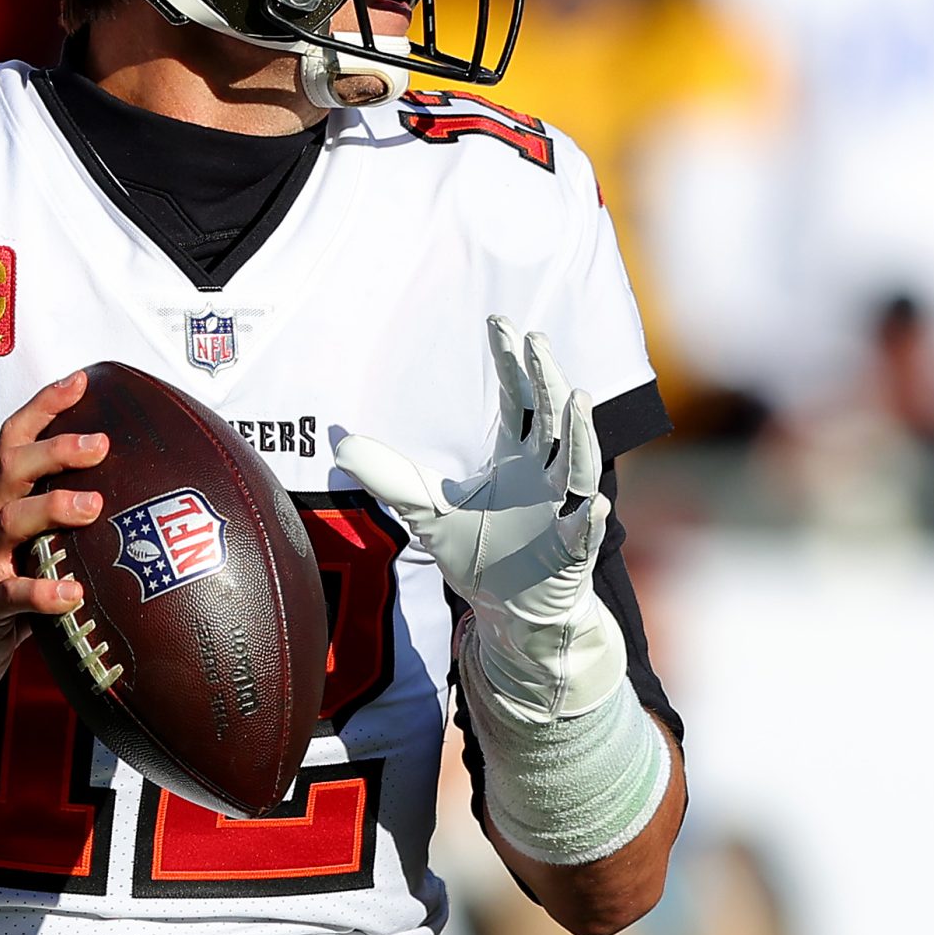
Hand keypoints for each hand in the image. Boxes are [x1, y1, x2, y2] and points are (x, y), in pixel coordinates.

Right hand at [0, 372, 109, 699]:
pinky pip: (11, 596)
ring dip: (53, 508)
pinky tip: (74, 594)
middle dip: (56, 450)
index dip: (43, 407)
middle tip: (101, 442)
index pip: (12, 441)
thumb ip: (53, 521)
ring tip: (94, 506)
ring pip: (11, 522)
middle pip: (13, 469)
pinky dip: (43, 593)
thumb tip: (124, 496)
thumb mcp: (18, 546)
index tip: (80, 381)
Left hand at [333, 318, 620, 722]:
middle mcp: (546, 474)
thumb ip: (389, 477)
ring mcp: (564, 509)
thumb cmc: (477, 555)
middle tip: (536, 341)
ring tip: (577, 399)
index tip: (500, 323)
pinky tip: (594, 506)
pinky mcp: (572, 550)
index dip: (510, 363)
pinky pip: (585, 530)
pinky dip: (590, 518)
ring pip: (579, 464)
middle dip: (546, 379)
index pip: (518, 399)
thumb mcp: (424, 511)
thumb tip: (339, 445)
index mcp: (517, 457)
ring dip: (581, 434)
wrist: (508, 611)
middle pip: (551, 417)